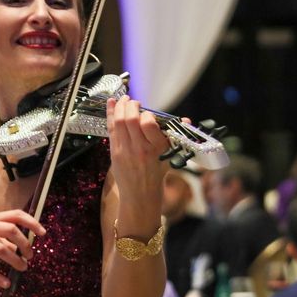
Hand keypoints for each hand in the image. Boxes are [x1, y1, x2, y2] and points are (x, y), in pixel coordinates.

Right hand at [0, 210, 45, 287]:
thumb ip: (7, 238)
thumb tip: (26, 248)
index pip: (16, 215)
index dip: (31, 222)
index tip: (43, 233)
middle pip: (11, 230)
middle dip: (25, 244)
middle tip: (30, 256)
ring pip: (1, 249)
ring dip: (15, 261)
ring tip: (23, 268)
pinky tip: (6, 283)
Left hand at [106, 95, 169, 226]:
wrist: (141, 196)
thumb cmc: (156, 175)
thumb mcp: (170, 156)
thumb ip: (175, 136)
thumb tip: (186, 120)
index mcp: (156, 149)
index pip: (148, 124)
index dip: (146, 114)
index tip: (148, 114)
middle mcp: (140, 149)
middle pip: (130, 120)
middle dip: (131, 105)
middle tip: (133, 101)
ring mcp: (125, 151)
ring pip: (118, 122)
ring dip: (119, 107)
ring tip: (123, 100)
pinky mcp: (114, 153)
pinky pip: (110, 129)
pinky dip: (110, 114)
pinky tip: (111, 103)